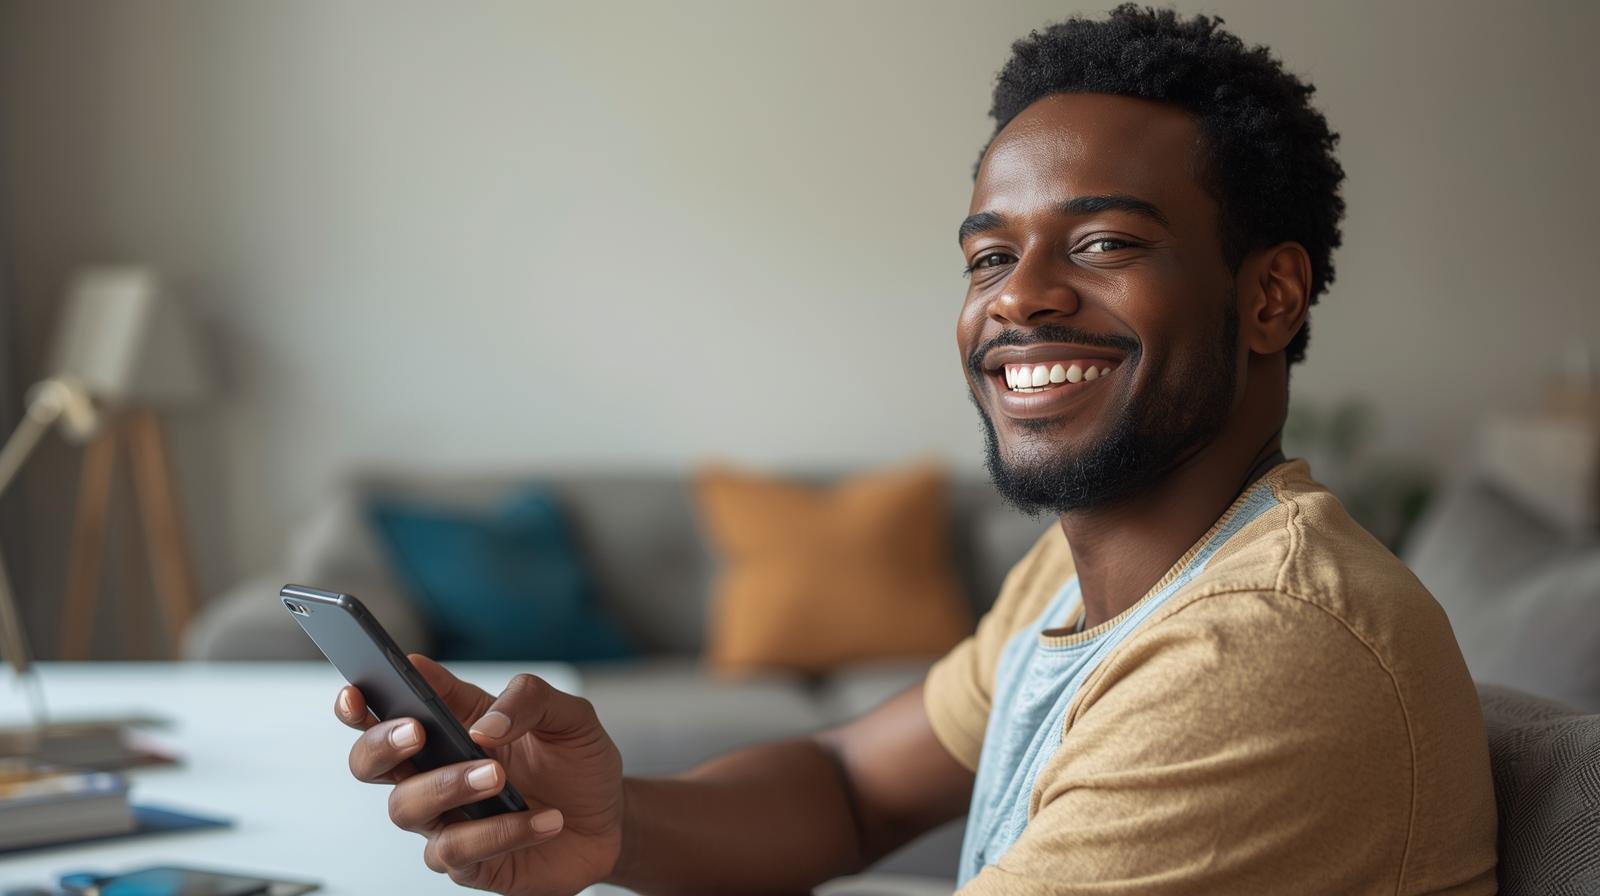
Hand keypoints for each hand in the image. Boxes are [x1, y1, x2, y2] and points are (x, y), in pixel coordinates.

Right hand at [337, 656, 623, 893]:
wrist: (611, 819)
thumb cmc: (578, 763)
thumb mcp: (569, 715)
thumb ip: (529, 699)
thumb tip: (486, 724)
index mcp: (451, 725)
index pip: (388, 708)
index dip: (360, 701)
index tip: (357, 692)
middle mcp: (436, 772)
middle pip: (370, 762)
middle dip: (380, 745)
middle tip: (418, 731)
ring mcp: (447, 819)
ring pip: (406, 808)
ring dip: (448, 787)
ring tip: (498, 777)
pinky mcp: (470, 862)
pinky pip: (457, 852)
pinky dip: (501, 832)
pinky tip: (544, 820)